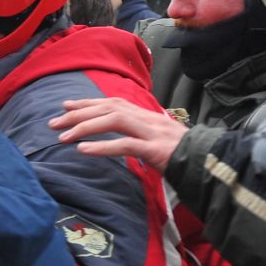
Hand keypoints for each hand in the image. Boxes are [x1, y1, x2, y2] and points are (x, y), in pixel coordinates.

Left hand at [48, 97, 187, 171]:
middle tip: (53, 124)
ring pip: (115, 121)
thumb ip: (137, 134)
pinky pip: (125, 146)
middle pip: (109, 108)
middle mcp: (148, 119)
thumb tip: (116, 133)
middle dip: (78, 114)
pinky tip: (83, 150)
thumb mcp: (157, 139)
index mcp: (147, 116)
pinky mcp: (156, 150)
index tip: (65, 107)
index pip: (113, 102)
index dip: (88, 103)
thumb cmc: (183, 154)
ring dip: (85, 128)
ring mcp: (153, 133)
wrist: (212, 163)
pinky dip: (102, 147)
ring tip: (63, 138)